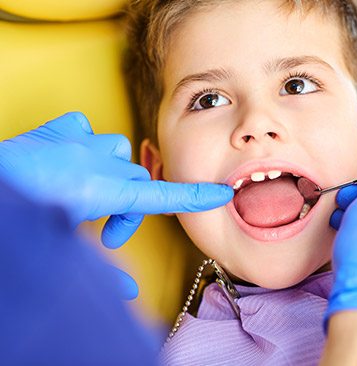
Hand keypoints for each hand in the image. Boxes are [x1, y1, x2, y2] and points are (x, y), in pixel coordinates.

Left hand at [0, 112, 233, 297]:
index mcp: (100, 190)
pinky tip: (74, 156)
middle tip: (109, 236)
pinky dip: (87, 141)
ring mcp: (77, 141)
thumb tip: (128, 295)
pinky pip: (87, 127)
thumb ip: (102, 272)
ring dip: (114, 173)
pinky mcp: (60, 129)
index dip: (193, 197)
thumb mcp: (66, 248)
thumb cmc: (20, 217)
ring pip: (119, 150)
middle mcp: (95, 160)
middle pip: (139, 181)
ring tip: (90, 195)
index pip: (158, 196)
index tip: (220, 193)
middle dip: (130, 210)